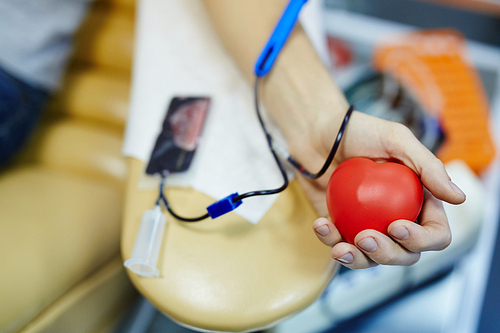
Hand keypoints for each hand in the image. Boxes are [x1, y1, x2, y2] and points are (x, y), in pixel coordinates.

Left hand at [297, 111, 465, 268]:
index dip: (421, 239)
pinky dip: (330, 241)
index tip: (396, 226)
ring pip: (372, 258)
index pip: (434, 233)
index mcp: (419, 202)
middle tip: (365, 237)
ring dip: (357, 259)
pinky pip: (340, 245)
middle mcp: (397, 218)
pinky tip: (321, 225)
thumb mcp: (396, 139)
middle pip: (405, 254)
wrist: (317, 133)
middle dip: (387, 254)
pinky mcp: (341, 228)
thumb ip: (428, 166)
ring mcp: (368, 225)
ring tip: (340, 247)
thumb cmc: (359, 131)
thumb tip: (459, 198)